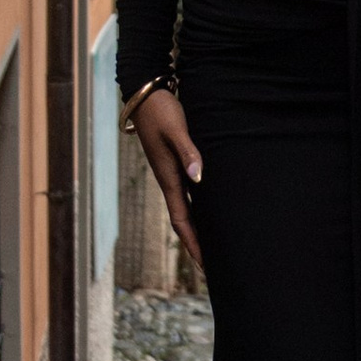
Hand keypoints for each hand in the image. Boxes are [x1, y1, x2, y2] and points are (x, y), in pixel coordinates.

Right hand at [128, 85, 203, 278]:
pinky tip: (211, 210)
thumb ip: (188, 152)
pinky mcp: (174, 162)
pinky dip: (199, 207)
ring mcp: (170, 172)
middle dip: (196, 244)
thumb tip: (197, 178)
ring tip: (214, 245)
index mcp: (168, 178)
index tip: (206, 265)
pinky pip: (188, 193)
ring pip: (187, 208)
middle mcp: (169, 180)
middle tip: (214, 266)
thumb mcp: (176, 130)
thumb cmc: (162, 111)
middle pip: (184, 221)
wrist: (145, 94)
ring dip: (198, 228)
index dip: (193, 243)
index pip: (182, 220)